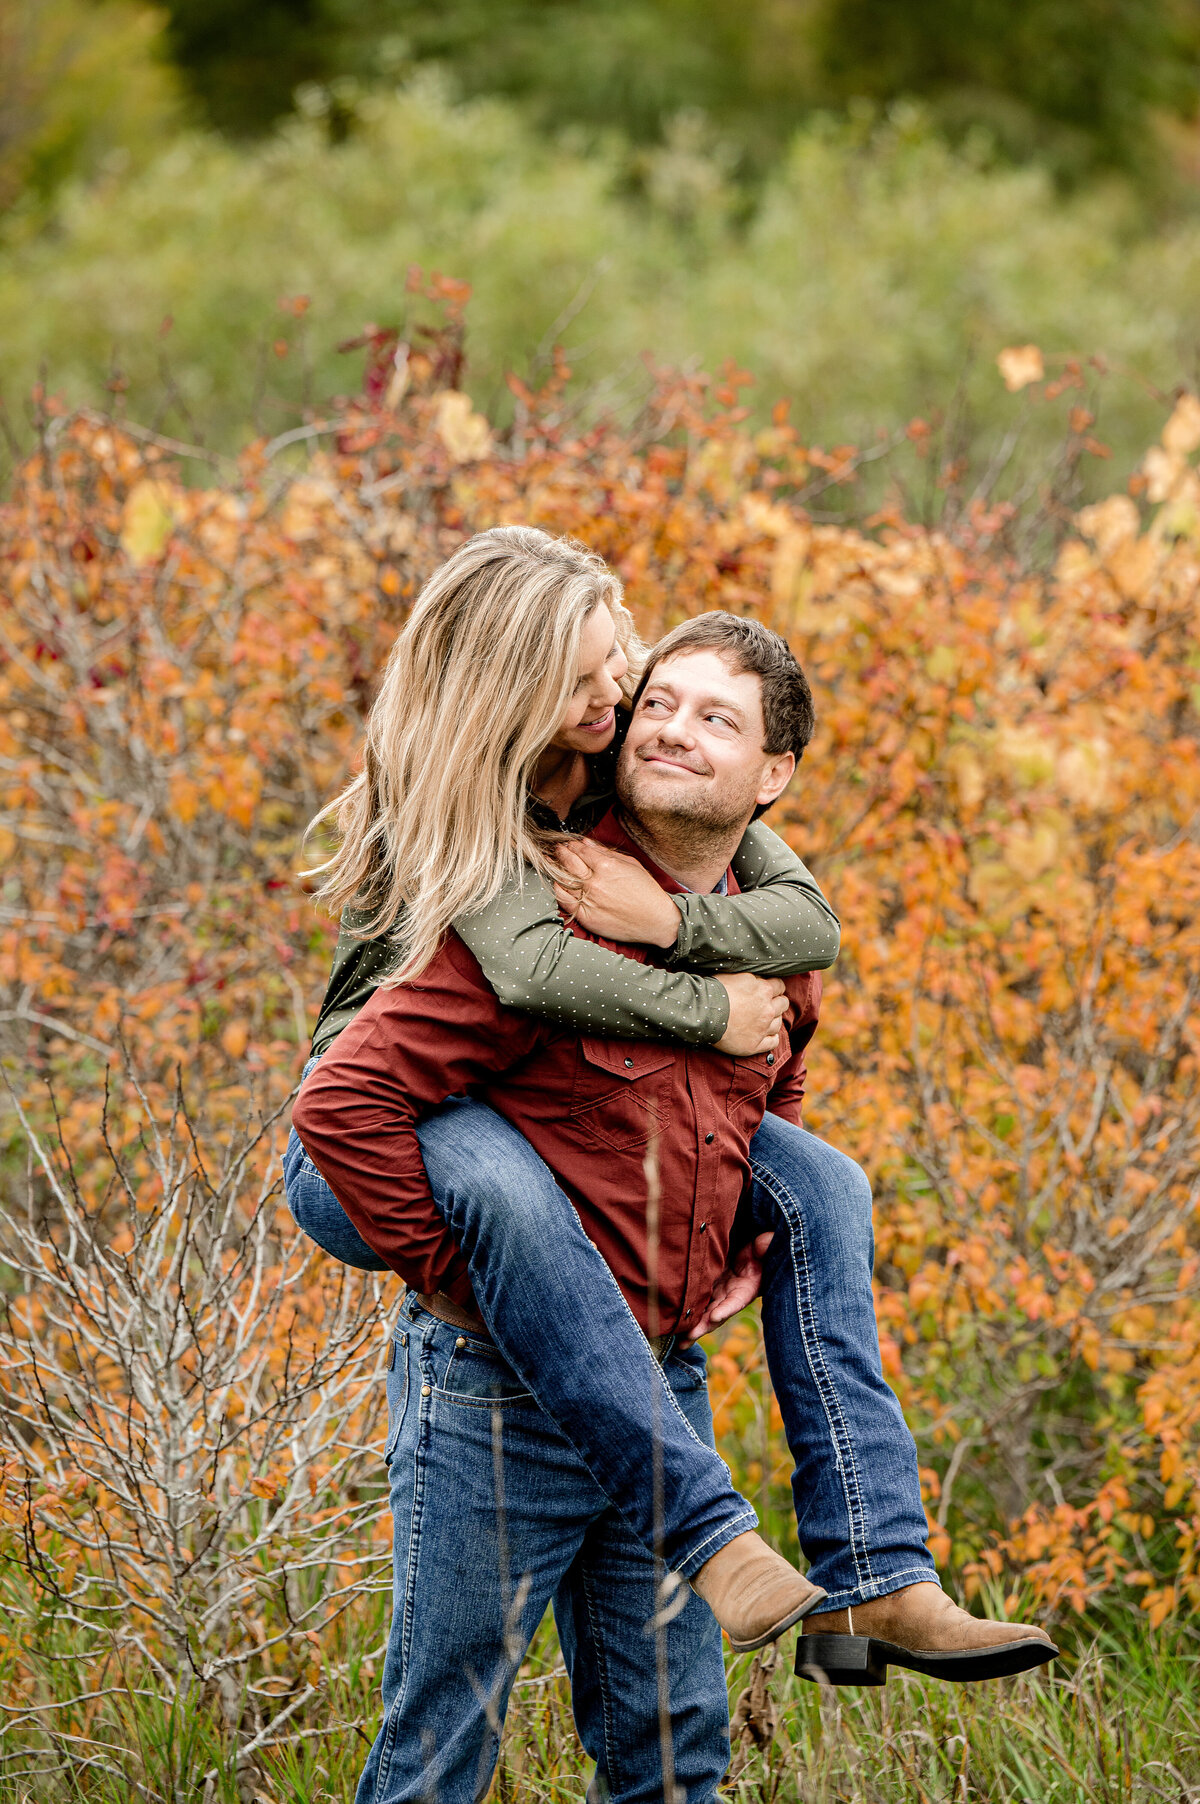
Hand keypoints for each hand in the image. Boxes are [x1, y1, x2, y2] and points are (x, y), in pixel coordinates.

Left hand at [551, 839, 680, 947]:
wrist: (656, 921)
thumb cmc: (647, 892)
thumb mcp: (631, 865)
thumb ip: (606, 852)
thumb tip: (586, 843)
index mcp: (607, 867)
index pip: (581, 851)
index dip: (572, 845)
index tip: (569, 844)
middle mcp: (595, 883)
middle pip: (568, 863)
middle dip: (561, 853)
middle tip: (557, 849)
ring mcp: (589, 900)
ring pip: (563, 880)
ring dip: (555, 868)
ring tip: (551, 862)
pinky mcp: (586, 916)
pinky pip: (564, 901)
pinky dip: (558, 890)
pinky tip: (557, 883)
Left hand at [680, 1232, 773, 1344]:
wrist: (750, 1246)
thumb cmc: (762, 1245)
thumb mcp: (766, 1244)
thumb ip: (766, 1245)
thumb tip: (765, 1241)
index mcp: (749, 1286)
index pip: (737, 1299)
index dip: (726, 1309)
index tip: (715, 1317)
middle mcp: (733, 1293)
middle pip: (717, 1313)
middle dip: (704, 1326)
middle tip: (690, 1336)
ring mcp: (720, 1291)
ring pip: (705, 1312)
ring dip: (694, 1327)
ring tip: (679, 1341)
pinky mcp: (709, 1285)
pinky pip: (697, 1300)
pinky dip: (688, 1312)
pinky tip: (676, 1323)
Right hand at [713, 972, 785, 1055]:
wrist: (705, 1012)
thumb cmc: (716, 991)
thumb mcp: (735, 975)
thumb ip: (751, 978)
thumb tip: (758, 979)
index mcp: (764, 990)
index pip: (780, 986)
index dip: (775, 987)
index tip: (769, 990)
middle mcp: (768, 1009)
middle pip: (783, 1004)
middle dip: (778, 1003)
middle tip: (767, 1005)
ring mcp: (763, 1028)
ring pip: (779, 1023)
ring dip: (773, 1020)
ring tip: (763, 1020)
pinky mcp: (755, 1044)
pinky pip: (773, 1042)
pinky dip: (772, 1038)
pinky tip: (766, 1036)